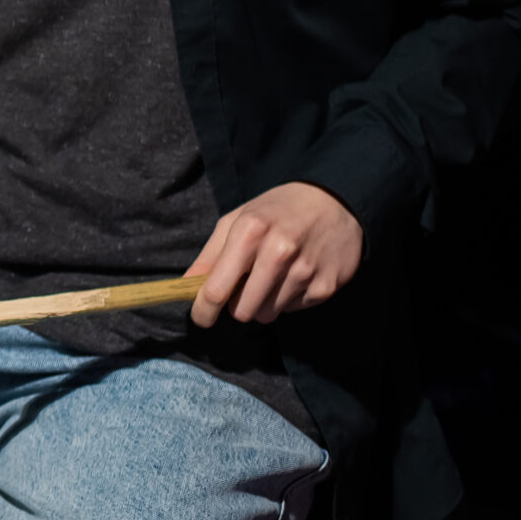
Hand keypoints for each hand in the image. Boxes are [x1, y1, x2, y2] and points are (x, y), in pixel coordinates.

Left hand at [186, 182, 363, 326]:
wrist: (334, 201)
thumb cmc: (275, 211)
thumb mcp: (236, 220)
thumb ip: (210, 255)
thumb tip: (186, 286)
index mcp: (250, 232)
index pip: (217, 289)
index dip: (203, 311)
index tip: (201, 318)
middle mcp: (279, 252)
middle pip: (242, 310)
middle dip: (237, 305)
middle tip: (243, 287)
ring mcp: (305, 271)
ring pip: (268, 314)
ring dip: (263, 302)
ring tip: (272, 276)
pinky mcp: (326, 286)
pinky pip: (293, 310)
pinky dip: (288, 299)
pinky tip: (295, 275)